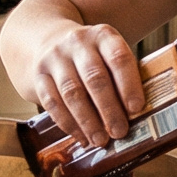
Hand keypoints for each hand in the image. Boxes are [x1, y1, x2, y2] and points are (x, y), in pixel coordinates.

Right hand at [28, 21, 145, 145]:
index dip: (129, 84)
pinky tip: (81, 137)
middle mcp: (78, 43)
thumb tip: (138, 115)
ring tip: (100, 140)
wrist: (49, 40)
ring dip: (88, 121)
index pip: (119, 58)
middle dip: (109, 109)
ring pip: (72, 93)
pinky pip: (52, 103)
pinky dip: (68, 123)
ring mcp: (55, 58)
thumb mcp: (110, 53)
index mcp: (104, 35)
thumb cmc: (93, 55)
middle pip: (94, 78)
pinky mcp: (39, 76)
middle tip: (120, 132)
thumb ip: (124, 77)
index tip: (136, 108)